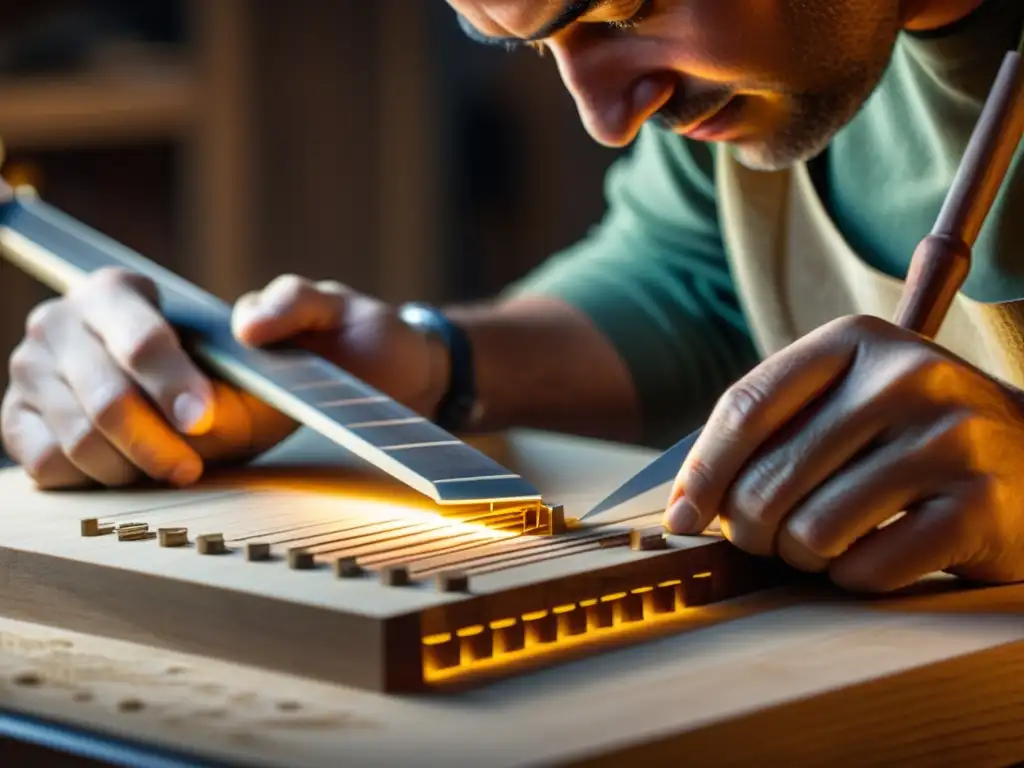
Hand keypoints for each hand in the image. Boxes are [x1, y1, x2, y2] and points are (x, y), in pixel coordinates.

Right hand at [1, 270, 446, 489]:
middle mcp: (62, 323)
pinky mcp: (20, 417)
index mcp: (117, 290)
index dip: (174, 386)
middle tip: (191, 466)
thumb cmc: (255, 355)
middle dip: (156, 443)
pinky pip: (45, 462)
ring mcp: (32, 371)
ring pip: (79, 437)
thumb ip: (292, 304)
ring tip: (174, 467)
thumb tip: (252, 324)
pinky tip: (133, 472)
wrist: (228, 387)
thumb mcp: (298, 319)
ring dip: (133, 466)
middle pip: (104, 399)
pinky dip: (94, 478)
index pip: (142, 342)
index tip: (206, 420)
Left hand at [663, 314, 1023, 592]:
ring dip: (804, 556)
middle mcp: (907, 377)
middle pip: (770, 480)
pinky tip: (873, 557)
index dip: (702, 473)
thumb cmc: (909, 437)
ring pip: (813, 531)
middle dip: (752, 529)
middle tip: (770, 539)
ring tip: (825, 544)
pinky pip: (868, 569)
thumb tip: (682, 510)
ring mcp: (951, 439)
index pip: (747, 408)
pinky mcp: (984, 506)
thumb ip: (768, 433)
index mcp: (857, 339)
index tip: (682, 520)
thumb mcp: (845, 401)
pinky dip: (854, 578)